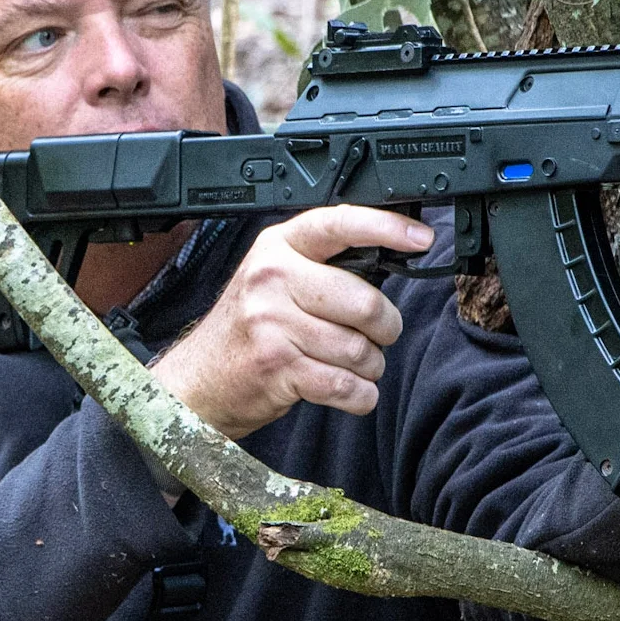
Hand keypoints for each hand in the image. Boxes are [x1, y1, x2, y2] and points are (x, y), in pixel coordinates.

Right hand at [150, 206, 433, 438]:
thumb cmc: (246, 330)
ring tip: (350, 364)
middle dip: (386, 327)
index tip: (421, 238)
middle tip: (378, 335)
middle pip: (365, 302)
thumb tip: (391, 255)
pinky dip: (359, 395)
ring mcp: (272, 324)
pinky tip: (349, 390)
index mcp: (277, 247)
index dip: (386, 228)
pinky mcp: (278, 367)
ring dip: (369, 366)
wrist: (198, 380)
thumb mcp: (275, 278)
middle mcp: (272, 278)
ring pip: (360, 350)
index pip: (339, 224)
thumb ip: (322, 265)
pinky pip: (346, 385)